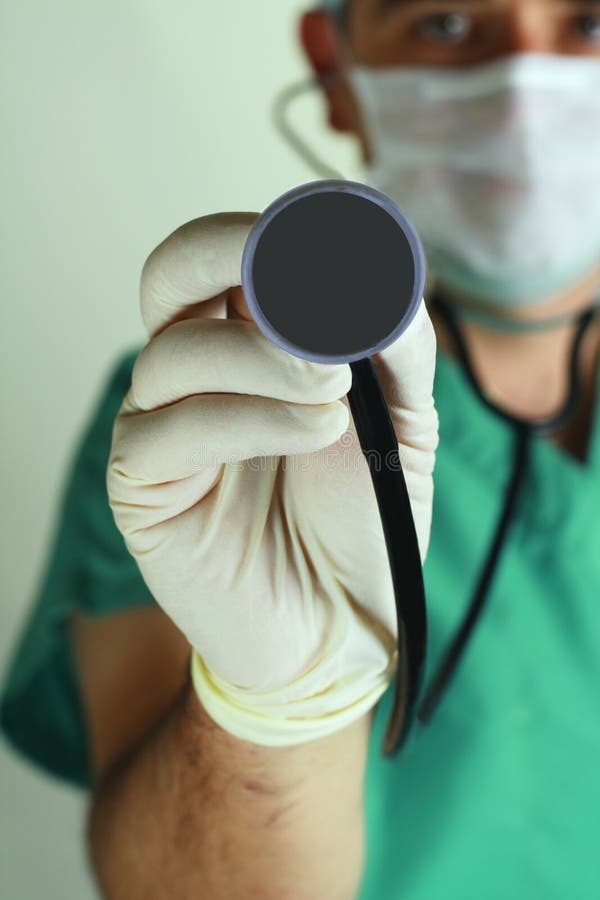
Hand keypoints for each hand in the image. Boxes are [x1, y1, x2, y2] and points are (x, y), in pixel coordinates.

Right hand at [107, 212, 438, 741]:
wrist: (343, 619)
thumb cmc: (365, 514)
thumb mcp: (404, 417)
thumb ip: (394, 343)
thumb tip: (379, 275)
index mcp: (249, 341)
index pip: (228, 254)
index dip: (269, 230)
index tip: (336, 238)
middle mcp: (196, 373)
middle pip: (167, 275)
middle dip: (227, 253)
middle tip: (291, 272)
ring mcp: (161, 426)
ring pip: (174, 353)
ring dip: (263, 358)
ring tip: (334, 393)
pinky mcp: (144, 488)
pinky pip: (168, 431)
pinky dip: (249, 418)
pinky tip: (314, 432)